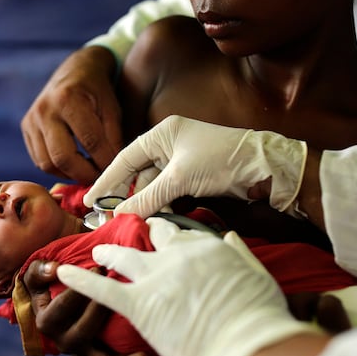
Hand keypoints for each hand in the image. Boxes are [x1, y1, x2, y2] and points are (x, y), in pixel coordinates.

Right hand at [21, 46, 122, 183]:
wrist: (75, 70)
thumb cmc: (98, 90)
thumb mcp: (112, 110)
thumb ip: (113, 139)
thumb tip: (115, 172)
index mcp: (68, 99)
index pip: (90, 142)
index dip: (105, 162)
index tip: (116, 173)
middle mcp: (44, 110)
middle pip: (62, 157)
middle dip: (84, 174)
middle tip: (101, 179)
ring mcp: (31, 120)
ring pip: (47, 164)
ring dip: (70, 175)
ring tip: (88, 173)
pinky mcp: (26, 128)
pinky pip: (39, 159)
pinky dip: (57, 168)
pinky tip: (74, 166)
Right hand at [24, 260, 147, 355]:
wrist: (66, 320)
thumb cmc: (52, 290)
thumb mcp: (39, 280)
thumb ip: (39, 271)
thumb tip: (54, 268)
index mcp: (46, 322)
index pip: (62, 306)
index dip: (80, 288)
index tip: (98, 269)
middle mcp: (63, 341)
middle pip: (83, 329)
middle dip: (102, 308)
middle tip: (120, 288)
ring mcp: (82, 351)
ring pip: (99, 354)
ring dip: (119, 346)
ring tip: (139, 328)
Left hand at [58, 218, 316, 355]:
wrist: (248, 346)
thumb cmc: (261, 318)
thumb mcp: (257, 275)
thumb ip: (239, 254)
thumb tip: (229, 238)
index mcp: (206, 248)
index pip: (180, 235)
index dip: (169, 237)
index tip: (162, 236)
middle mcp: (177, 256)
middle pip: (151, 238)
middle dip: (140, 234)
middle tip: (131, 233)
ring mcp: (156, 278)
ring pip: (123, 256)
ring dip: (107, 253)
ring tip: (97, 251)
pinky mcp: (140, 304)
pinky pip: (102, 288)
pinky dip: (80, 280)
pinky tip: (64, 272)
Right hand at [84, 115, 306, 217]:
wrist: (266, 169)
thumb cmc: (222, 161)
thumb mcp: (180, 179)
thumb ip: (148, 198)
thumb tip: (119, 216)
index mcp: (163, 133)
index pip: (125, 158)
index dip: (107, 180)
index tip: (90, 201)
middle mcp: (169, 143)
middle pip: (137, 173)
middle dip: (124, 195)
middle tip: (107, 217)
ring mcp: (182, 161)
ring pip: (153, 185)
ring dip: (144, 203)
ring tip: (132, 222)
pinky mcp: (194, 176)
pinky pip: (168, 192)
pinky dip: (161, 205)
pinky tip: (155, 218)